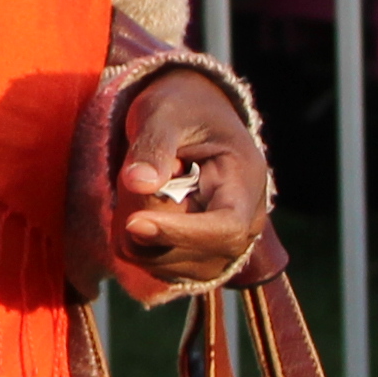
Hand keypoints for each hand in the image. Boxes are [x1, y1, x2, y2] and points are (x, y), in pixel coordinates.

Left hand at [112, 66, 268, 287]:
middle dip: (147, 222)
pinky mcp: (198, 257)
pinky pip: (156, 267)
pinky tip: (140, 208)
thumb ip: (153, 146)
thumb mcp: (163, 113)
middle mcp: (243, 222)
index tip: (133, 222)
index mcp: (245, 182)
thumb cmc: (180, 108)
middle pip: (191, 253)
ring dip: (137, 233)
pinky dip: (136, 243)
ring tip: (143, 187)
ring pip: (167, 265)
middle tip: (132, 176)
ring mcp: (223, 245)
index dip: (181, 233)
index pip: (227, 228)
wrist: (189, 117)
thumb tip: (138, 183)